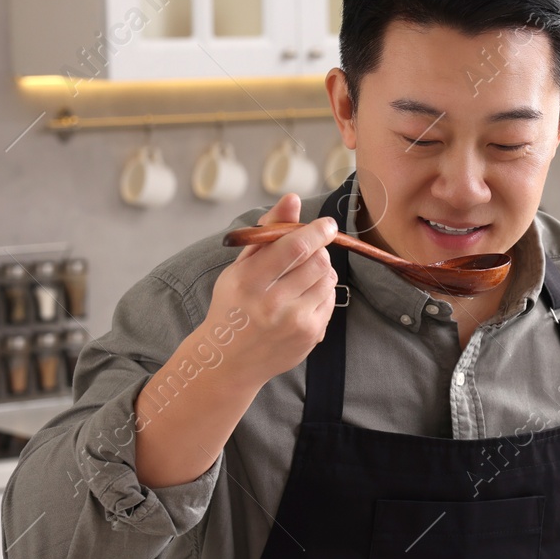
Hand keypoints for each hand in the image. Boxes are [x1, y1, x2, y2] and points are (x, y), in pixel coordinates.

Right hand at [209, 193, 340, 389]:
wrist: (229, 360)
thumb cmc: (234, 305)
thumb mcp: (240, 267)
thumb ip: (267, 232)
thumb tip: (293, 198)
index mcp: (249, 281)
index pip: (295, 247)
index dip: (317, 230)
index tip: (326, 225)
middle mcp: (273, 303)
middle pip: (319, 262)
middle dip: (319, 250)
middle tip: (309, 252)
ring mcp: (294, 322)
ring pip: (328, 279)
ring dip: (321, 271)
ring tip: (302, 277)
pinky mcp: (310, 335)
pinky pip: (331, 300)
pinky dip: (322, 292)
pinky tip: (303, 298)